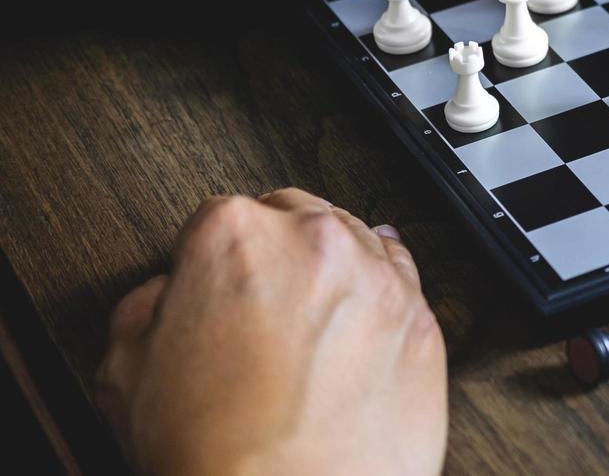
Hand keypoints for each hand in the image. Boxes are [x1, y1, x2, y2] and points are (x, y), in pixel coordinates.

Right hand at [97, 190, 446, 474]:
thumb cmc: (218, 450)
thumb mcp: (124, 370)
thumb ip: (146, 305)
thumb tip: (168, 293)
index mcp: (233, 235)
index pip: (218, 219)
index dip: (211, 262)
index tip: (214, 289)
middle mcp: (313, 239)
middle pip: (292, 219)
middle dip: (275, 256)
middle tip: (260, 313)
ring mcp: (377, 273)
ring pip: (353, 243)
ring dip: (332, 272)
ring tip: (310, 329)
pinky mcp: (422, 314)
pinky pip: (403, 283)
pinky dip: (381, 297)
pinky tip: (359, 326)